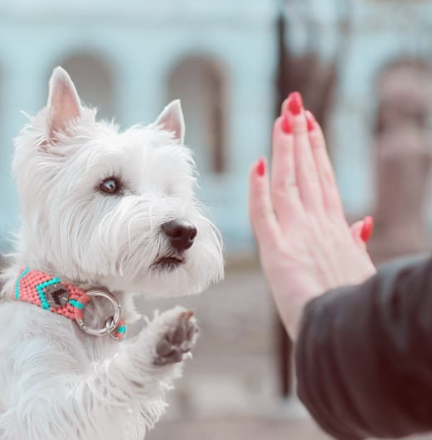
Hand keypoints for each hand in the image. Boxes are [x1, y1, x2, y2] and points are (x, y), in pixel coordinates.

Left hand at [248, 92, 376, 339]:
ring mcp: (299, 236)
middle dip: (299, 135)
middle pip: (306, 172)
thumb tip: (361, 220)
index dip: (314, 149)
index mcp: (335, 229)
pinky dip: (259, 190)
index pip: (322, 179)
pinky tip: (256, 164)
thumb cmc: (355, 308)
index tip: (308, 123)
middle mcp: (317, 225)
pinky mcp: (279, 253)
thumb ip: (355, 243)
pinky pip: (264, 216)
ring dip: (285, 148)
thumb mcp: (358, 270)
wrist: (350, 336)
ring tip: (282, 117)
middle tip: (293, 103)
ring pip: (288, 182)